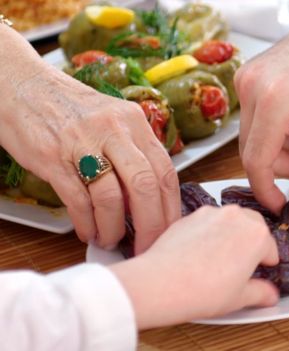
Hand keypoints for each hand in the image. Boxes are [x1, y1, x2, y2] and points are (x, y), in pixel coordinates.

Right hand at [0, 63, 179, 253]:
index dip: (170, 207)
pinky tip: (88, 231)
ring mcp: (82, 142)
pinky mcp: (53, 156)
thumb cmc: (71, 109)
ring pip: (111, 196)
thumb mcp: (113, 120)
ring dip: (113, 227)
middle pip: (145, 185)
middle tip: (147, 245)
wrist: (22, 86)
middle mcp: (113, 129)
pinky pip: (77, 199)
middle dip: (150, 224)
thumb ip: (134, 153)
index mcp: (134, 121)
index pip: (166, 171)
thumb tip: (151, 198)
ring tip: (110, 240)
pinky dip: (86, 222)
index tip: (170, 230)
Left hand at [110, 205, 278, 328]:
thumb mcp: (240, 298)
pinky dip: (208, 233)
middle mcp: (237, 216)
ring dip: (230, 235)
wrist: (161, 284)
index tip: (258, 275)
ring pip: (230, 221)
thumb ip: (262, 293)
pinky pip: (208, 222)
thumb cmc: (202, 290)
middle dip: (251, 244)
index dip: (266, 265)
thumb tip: (269, 294)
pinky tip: (198, 255)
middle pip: (254, 227)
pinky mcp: (190, 215)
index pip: (272, 250)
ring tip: (218, 260)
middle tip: (240, 266)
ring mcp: (212, 213)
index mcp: (258, 235)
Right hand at [235, 25, 288, 219]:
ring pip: (256, 136)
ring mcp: (247, 77)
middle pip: (254, 151)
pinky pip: (257, 116)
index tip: (282, 205)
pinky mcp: (249, 73)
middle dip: (287, 164)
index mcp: (275, 100)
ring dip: (286, 143)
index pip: (257, 163)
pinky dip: (280, 124)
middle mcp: (252, 86)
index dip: (268, 191)